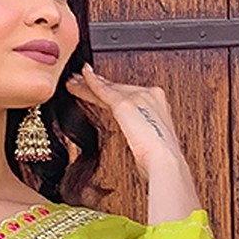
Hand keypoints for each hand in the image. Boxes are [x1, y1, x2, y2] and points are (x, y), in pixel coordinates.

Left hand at [66, 65, 187, 171]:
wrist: (165, 163)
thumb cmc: (161, 162)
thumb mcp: (152, 146)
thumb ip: (142, 137)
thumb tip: (137, 143)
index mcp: (159, 105)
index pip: (130, 94)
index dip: (114, 92)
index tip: (103, 90)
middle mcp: (150, 95)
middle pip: (118, 87)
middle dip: (99, 84)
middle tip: (82, 80)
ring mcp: (138, 96)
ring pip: (108, 88)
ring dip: (89, 84)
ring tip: (74, 81)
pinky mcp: (124, 103)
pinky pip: (103, 90)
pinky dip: (91, 82)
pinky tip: (82, 76)